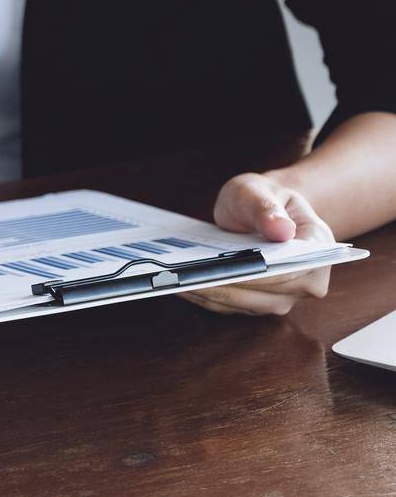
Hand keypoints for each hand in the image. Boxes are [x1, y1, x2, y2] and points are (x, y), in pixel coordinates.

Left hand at [183, 172, 333, 316]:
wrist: (260, 210)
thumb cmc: (263, 198)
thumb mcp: (259, 191)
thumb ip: (267, 208)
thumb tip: (281, 229)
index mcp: (318, 250)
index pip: (295, 271)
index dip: (263, 273)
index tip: (229, 269)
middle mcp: (306, 280)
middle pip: (268, 294)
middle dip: (229, 284)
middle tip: (191, 276)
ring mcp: (283, 295)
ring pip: (246, 303)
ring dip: (212, 293)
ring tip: (178, 280)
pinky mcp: (258, 302)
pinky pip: (230, 305)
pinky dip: (205, 296)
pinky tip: (179, 284)